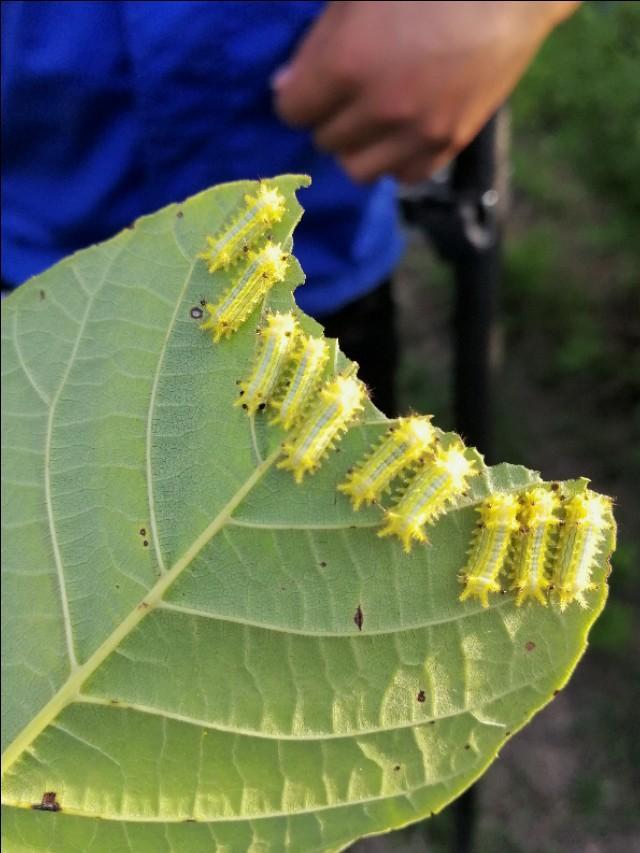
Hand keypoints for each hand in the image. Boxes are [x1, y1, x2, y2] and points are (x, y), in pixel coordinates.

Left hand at [273, 1, 578, 183]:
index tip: (311, 83)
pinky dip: (396, 158)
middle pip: (325, 140)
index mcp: (347, 63)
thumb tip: (284, 86)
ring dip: (359, 145)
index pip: (292, 111)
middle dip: (329, 116)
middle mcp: (380, 108)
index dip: (298, 94)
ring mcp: (417, 131)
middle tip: (349, 91)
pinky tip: (404, 129)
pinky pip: (403, 175)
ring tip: (374, 117)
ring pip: (359, 169)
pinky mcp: (450, 143)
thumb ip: (317, 42)